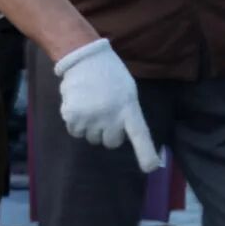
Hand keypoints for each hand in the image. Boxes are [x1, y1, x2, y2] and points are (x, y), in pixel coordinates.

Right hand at [54, 40, 162, 174]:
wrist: (84, 58)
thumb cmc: (110, 75)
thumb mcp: (128, 92)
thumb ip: (127, 113)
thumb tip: (123, 134)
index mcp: (129, 108)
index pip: (140, 134)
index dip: (146, 153)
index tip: (151, 166)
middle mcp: (111, 117)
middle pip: (110, 142)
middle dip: (107, 132)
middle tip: (104, 112)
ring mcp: (91, 118)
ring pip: (91, 138)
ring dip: (90, 127)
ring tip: (90, 105)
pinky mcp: (73, 117)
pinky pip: (75, 132)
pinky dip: (76, 123)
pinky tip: (79, 105)